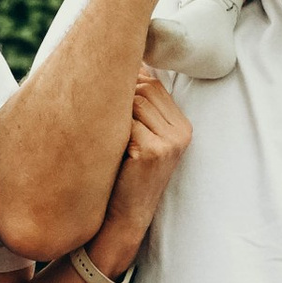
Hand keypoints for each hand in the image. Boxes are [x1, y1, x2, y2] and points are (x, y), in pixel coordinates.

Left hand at [91, 68, 193, 263]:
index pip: (154, 83)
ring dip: (113, 111)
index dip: (127, 81)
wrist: (122, 218)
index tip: (105, 92)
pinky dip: (111, 129)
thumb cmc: (122, 174)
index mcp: (181, 125)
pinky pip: (126, 120)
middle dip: (118, 94)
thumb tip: (120, 64)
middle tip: (99, 115)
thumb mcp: (136, 137)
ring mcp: (171, 141)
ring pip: (135, 100)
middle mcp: (182, 131)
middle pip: (145, 87)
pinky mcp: (155, 150)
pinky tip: (107, 148)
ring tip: (104, 134)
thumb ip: (136, 106)